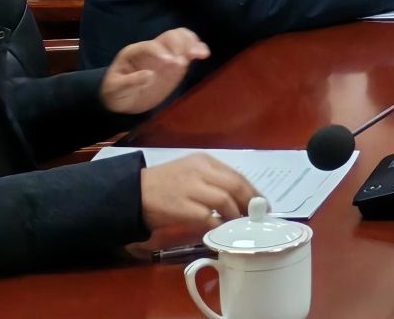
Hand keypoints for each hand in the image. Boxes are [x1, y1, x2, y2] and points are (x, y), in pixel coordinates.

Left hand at [100, 28, 209, 114]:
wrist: (124, 100)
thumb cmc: (116, 93)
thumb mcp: (116, 90)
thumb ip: (129, 82)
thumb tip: (150, 75)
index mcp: (134, 52)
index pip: (150, 45)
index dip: (160, 51)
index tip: (170, 62)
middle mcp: (152, 48)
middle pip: (169, 36)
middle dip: (179, 44)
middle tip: (183, 61)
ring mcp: (166, 53)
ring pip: (181, 37)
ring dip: (192, 43)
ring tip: (198, 54)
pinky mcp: (177, 60)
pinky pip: (189, 48)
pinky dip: (198, 48)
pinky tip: (203, 55)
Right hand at [139, 153, 256, 234]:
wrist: (131, 194)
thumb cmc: (162, 185)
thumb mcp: (190, 173)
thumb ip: (212, 181)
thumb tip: (238, 198)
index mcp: (205, 161)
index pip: (237, 175)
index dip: (253, 192)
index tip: (262, 204)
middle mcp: (201, 171)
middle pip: (236, 186)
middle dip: (249, 204)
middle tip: (255, 218)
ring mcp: (191, 188)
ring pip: (225, 201)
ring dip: (235, 216)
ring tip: (239, 226)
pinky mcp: (182, 206)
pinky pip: (208, 218)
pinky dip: (218, 226)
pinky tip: (221, 232)